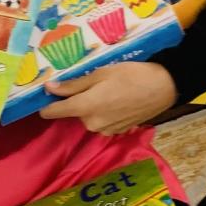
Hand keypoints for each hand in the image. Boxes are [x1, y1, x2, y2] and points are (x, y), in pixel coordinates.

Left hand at [38, 62, 177, 136]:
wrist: (163, 88)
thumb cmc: (131, 75)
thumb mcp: (100, 74)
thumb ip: (73, 85)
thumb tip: (49, 88)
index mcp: (85, 107)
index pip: (55, 112)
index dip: (46, 106)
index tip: (42, 99)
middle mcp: (92, 123)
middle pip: (74, 112)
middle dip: (78, 100)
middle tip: (91, 82)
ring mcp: (105, 130)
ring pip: (89, 116)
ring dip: (92, 105)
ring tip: (108, 89)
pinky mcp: (117, 132)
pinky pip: (102, 121)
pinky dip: (105, 111)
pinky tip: (117, 99)